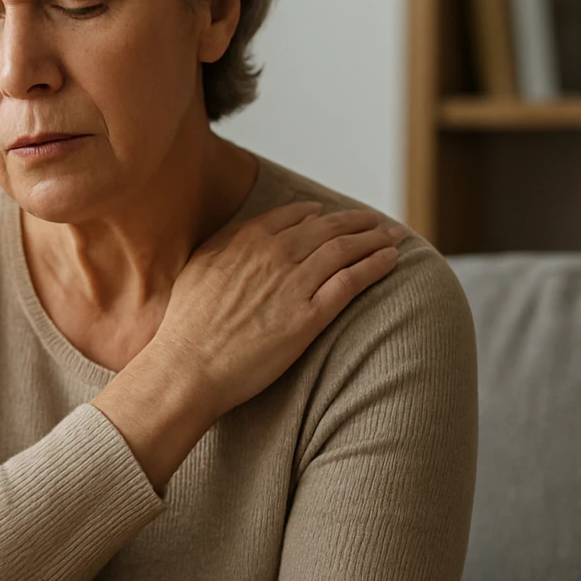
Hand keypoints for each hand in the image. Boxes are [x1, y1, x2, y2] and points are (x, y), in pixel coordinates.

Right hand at [151, 201, 405, 418]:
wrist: (188, 366)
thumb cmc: (187, 324)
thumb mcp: (199, 266)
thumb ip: (227, 242)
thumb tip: (251, 231)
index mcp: (246, 239)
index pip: (295, 215)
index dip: (320, 214)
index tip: (332, 215)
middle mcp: (274, 254)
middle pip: (328, 229)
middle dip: (358, 222)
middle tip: (377, 223)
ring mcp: (294, 284)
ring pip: (345, 250)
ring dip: (375, 240)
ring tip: (394, 238)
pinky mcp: (308, 317)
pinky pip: (351, 282)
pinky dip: (375, 267)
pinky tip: (391, 261)